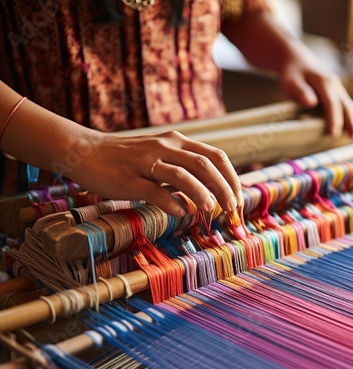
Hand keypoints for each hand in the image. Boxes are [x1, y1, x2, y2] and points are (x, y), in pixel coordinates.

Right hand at [69, 130, 241, 216]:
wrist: (86, 152)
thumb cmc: (128, 159)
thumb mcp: (161, 156)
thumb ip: (184, 169)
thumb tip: (212, 193)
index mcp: (177, 141)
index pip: (215, 156)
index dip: (231, 177)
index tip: (238, 197)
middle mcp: (165, 147)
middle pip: (205, 165)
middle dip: (224, 188)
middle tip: (232, 208)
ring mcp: (146, 162)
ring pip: (182, 175)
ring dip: (201, 193)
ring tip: (211, 210)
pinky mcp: (129, 179)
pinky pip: (155, 191)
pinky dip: (171, 203)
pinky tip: (181, 213)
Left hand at [280, 61, 352, 140]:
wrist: (299, 63)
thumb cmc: (293, 75)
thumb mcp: (291, 81)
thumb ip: (300, 91)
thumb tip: (312, 103)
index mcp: (324, 81)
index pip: (331, 102)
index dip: (334, 118)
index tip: (334, 133)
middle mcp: (335, 84)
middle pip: (346, 105)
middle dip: (350, 122)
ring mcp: (338, 89)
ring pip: (349, 106)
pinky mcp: (338, 94)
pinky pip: (346, 107)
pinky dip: (351, 120)